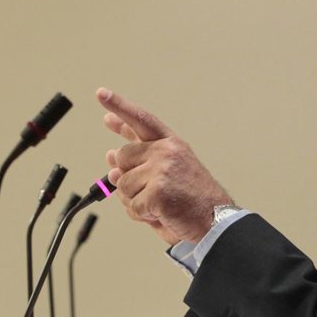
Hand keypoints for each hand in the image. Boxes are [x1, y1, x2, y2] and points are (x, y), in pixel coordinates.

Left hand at [96, 87, 233, 244]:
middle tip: (152, 191)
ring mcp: (162, 170)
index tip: (101, 94)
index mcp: (171, 144)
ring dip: (136, 200)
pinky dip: (142, 215)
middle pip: (121, 157)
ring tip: (161, 204)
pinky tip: (162, 214)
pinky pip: (132, 206)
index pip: (141, 120)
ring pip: (122, 185)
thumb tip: (110, 160)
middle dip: (128, 177)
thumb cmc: (193, 201)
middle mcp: (167, 151)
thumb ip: (138, 164)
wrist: (215, 222)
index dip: (119, 106)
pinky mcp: (157, 191)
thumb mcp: (166, 174)